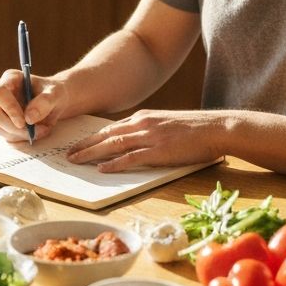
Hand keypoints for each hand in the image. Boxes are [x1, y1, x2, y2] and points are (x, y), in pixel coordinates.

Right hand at [0, 69, 68, 142]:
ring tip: (42, 130)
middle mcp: (0, 95)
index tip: (23, 122)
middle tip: (35, 132)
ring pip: (0, 129)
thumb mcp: (56, 93)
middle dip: (15, 128)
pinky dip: (23, 139)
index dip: (9, 108)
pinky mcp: (3, 124)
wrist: (55, 102)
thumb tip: (29, 118)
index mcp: (9, 79)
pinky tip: (37, 132)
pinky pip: (7, 137)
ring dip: (21, 135)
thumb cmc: (54, 92)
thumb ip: (45, 101)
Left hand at [65, 110, 226, 171]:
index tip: (79, 144)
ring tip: (76, 161)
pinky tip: (102, 169)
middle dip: (85, 144)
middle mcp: (143, 123)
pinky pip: (131, 158)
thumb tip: (133, 143)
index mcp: (144, 117)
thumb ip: (149, 131)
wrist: (216, 128)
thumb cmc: (195, 129)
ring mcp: (150, 136)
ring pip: (113, 144)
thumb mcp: (166, 124)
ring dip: (91, 153)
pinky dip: (114, 163)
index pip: (111, 127)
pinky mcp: (159, 150)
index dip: (93, 137)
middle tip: (69, 154)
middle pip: (106, 135)